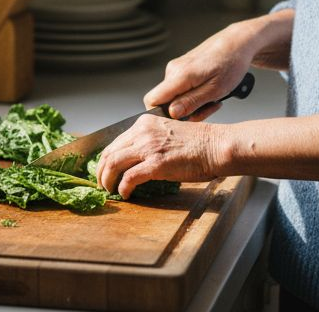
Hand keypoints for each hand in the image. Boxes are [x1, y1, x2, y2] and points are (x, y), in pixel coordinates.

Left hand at [94, 114, 228, 198]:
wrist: (216, 146)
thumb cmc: (198, 143)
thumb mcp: (167, 134)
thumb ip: (150, 142)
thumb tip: (135, 161)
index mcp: (144, 123)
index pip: (115, 142)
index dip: (105, 159)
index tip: (104, 170)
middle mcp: (142, 132)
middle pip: (109, 153)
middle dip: (101, 171)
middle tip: (102, 183)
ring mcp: (148, 147)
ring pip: (113, 164)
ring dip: (107, 180)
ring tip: (110, 190)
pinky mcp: (156, 164)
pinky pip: (129, 178)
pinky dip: (123, 188)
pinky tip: (126, 194)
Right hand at [143, 12, 290, 120]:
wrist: (237, 43)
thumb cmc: (231, 63)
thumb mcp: (216, 89)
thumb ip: (192, 102)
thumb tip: (172, 113)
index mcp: (180, 75)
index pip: (152, 100)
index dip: (160, 115)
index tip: (180, 120)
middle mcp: (173, 70)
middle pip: (165, 102)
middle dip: (185, 112)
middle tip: (208, 108)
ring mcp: (177, 69)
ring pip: (175, 97)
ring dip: (193, 104)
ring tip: (213, 99)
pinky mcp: (182, 69)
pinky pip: (181, 89)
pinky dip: (194, 96)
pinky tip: (210, 92)